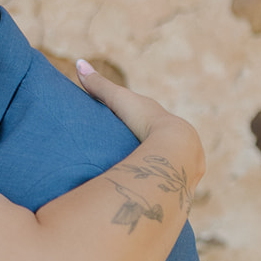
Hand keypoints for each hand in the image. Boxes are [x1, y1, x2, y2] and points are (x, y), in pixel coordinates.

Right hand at [75, 60, 205, 187]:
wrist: (175, 149)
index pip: (146, 121)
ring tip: (135, 184)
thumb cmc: (145, 120)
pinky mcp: (182, 183)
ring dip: (155, 172)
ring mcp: (181, 163)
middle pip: (157, 145)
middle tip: (125, 159)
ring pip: (165, 166)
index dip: (133, 124)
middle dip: (145, 150)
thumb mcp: (119, 100)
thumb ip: (99, 86)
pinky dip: (160, 188)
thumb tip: (78, 62)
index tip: (118, 131)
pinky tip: (150, 198)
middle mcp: (174, 141)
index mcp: (161, 122)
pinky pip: (169, 185)